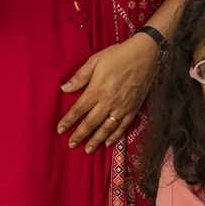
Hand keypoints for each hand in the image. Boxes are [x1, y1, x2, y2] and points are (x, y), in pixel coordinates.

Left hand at [57, 35, 159, 153]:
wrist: (144, 55)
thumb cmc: (118, 56)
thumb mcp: (95, 61)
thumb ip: (80, 77)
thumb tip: (64, 89)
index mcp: (97, 90)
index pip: (79, 109)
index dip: (69, 121)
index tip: (60, 130)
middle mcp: (108, 102)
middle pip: (91, 123)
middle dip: (80, 135)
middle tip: (71, 145)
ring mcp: (122, 107)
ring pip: (106, 128)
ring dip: (96, 140)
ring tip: (88, 150)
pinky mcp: (133, 109)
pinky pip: (122, 126)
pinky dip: (115, 136)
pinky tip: (108, 142)